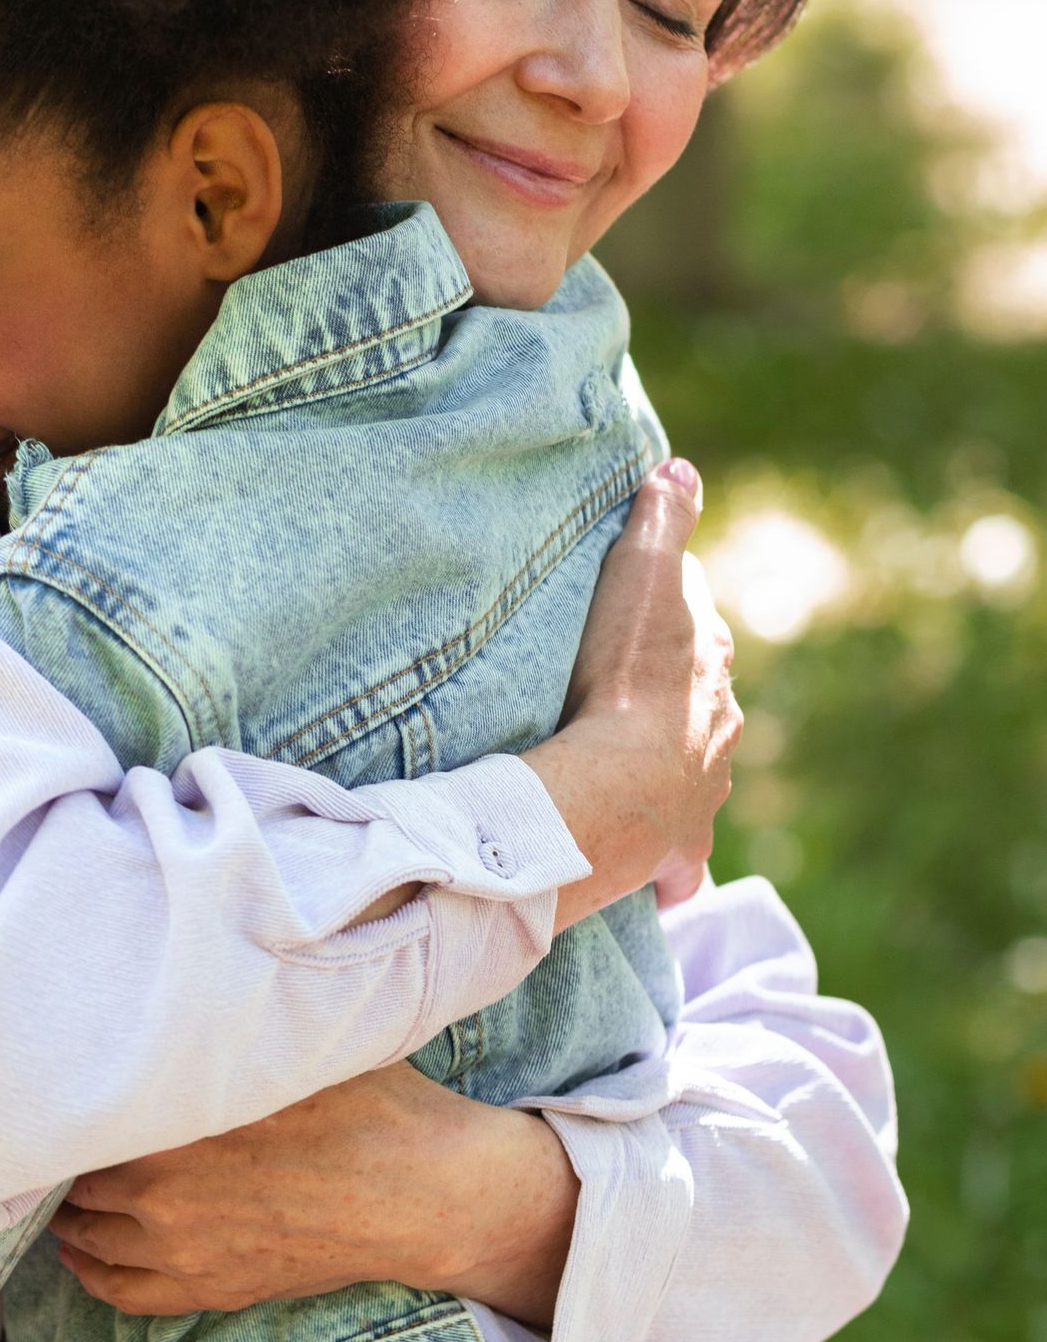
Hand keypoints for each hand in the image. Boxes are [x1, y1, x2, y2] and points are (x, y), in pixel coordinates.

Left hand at [52, 1057, 577, 1327]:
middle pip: (77, 1176)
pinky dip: (93, 1271)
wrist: (425, 1193)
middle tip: (60, 1131)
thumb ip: (226, 1026)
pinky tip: (81, 1250)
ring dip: (69, 1213)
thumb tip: (182, 975)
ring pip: (89, 1237)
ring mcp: (187, 1250)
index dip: (68, 1101)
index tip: (59, 1081)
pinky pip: (124, 1292)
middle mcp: (167, 1193)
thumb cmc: (369, 1107)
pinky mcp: (213, 1289)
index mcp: (181, 1124)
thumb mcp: (295, 1043)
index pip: (88, 1116)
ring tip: (64, 1186)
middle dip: (66, 1155)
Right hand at [521, 460, 738, 927]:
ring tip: (627, 775)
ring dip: (669, 774)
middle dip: (671, 702)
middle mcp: (721, 729)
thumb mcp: (642, 576)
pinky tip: (661, 875)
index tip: (632, 623)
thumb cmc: (624, 680)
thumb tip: (682, 465)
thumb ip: (662, 520)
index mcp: (711, 667)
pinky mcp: (680, 850)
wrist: (622, 789)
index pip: (697, 631)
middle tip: (620, 697)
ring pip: (695, 776)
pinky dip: (674, 866)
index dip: (666, 624)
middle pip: (699, 705)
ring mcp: (705, 793)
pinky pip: (682, 861)